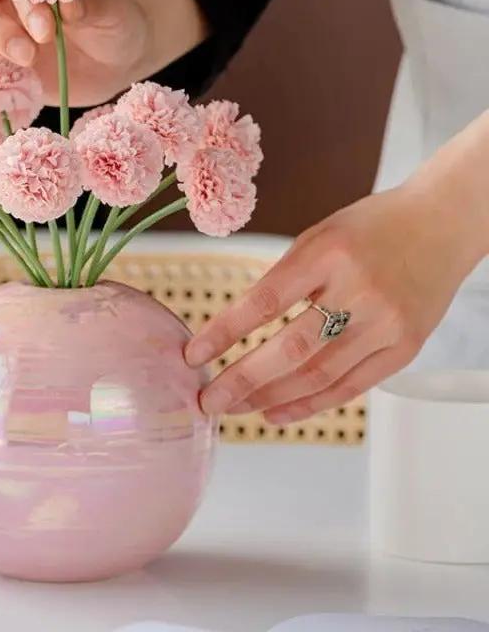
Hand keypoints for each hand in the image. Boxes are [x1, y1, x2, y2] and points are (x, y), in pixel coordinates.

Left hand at [184, 181, 486, 423]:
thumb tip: (236, 331)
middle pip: (293, 349)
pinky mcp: (406, 348)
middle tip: (207, 400)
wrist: (442, 224)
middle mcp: (360, 289)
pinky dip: (310, 405)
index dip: (225, 332)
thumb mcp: (317, 237)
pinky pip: (352, 387)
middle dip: (242, 380)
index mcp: (328, 253)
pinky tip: (276, 412)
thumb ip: (283, 280)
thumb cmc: (370, 228)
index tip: (192, 354)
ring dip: (270, 398)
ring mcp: (387, 323)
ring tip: (234, 408)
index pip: (266, 300)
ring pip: (320, 376)